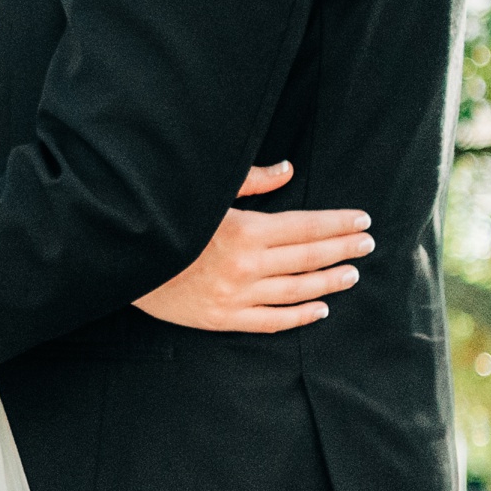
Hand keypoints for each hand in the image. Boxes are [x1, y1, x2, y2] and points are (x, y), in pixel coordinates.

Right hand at [137, 162, 371, 332]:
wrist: (122, 262)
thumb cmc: (165, 220)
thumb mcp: (206, 194)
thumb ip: (251, 182)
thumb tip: (288, 170)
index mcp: (244, 230)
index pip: (306, 226)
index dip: (337, 223)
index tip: (362, 220)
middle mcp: (246, 266)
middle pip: (309, 257)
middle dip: (343, 249)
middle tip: (368, 244)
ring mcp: (236, 296)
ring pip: (297, 290)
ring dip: (329, 281)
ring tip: (352, 273)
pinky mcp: (222, 318)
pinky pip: (272, 320)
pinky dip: (299, 316)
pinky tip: (320, 309)